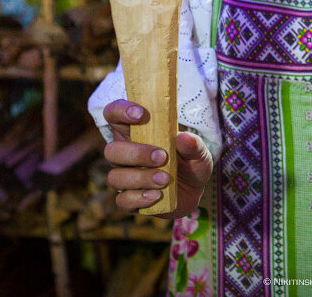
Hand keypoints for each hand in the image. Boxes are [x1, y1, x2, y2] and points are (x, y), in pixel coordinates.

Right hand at [103, 99, 212, 218]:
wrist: (194, 192)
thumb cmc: (191, 163)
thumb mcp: (199, 152)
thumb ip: (194, 145)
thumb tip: (184, 138)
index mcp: (136, 133)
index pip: (114, 114)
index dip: (120, 110)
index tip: (141, 114)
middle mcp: (125, 155)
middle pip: (112, 150)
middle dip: (136, 153)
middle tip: (162, 157)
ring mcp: (125, 178)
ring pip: (116, 177)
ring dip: (141, 178)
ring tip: (165, 179)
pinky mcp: (130, 200)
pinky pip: (123, 201)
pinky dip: (139, 198)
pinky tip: (157, 195)